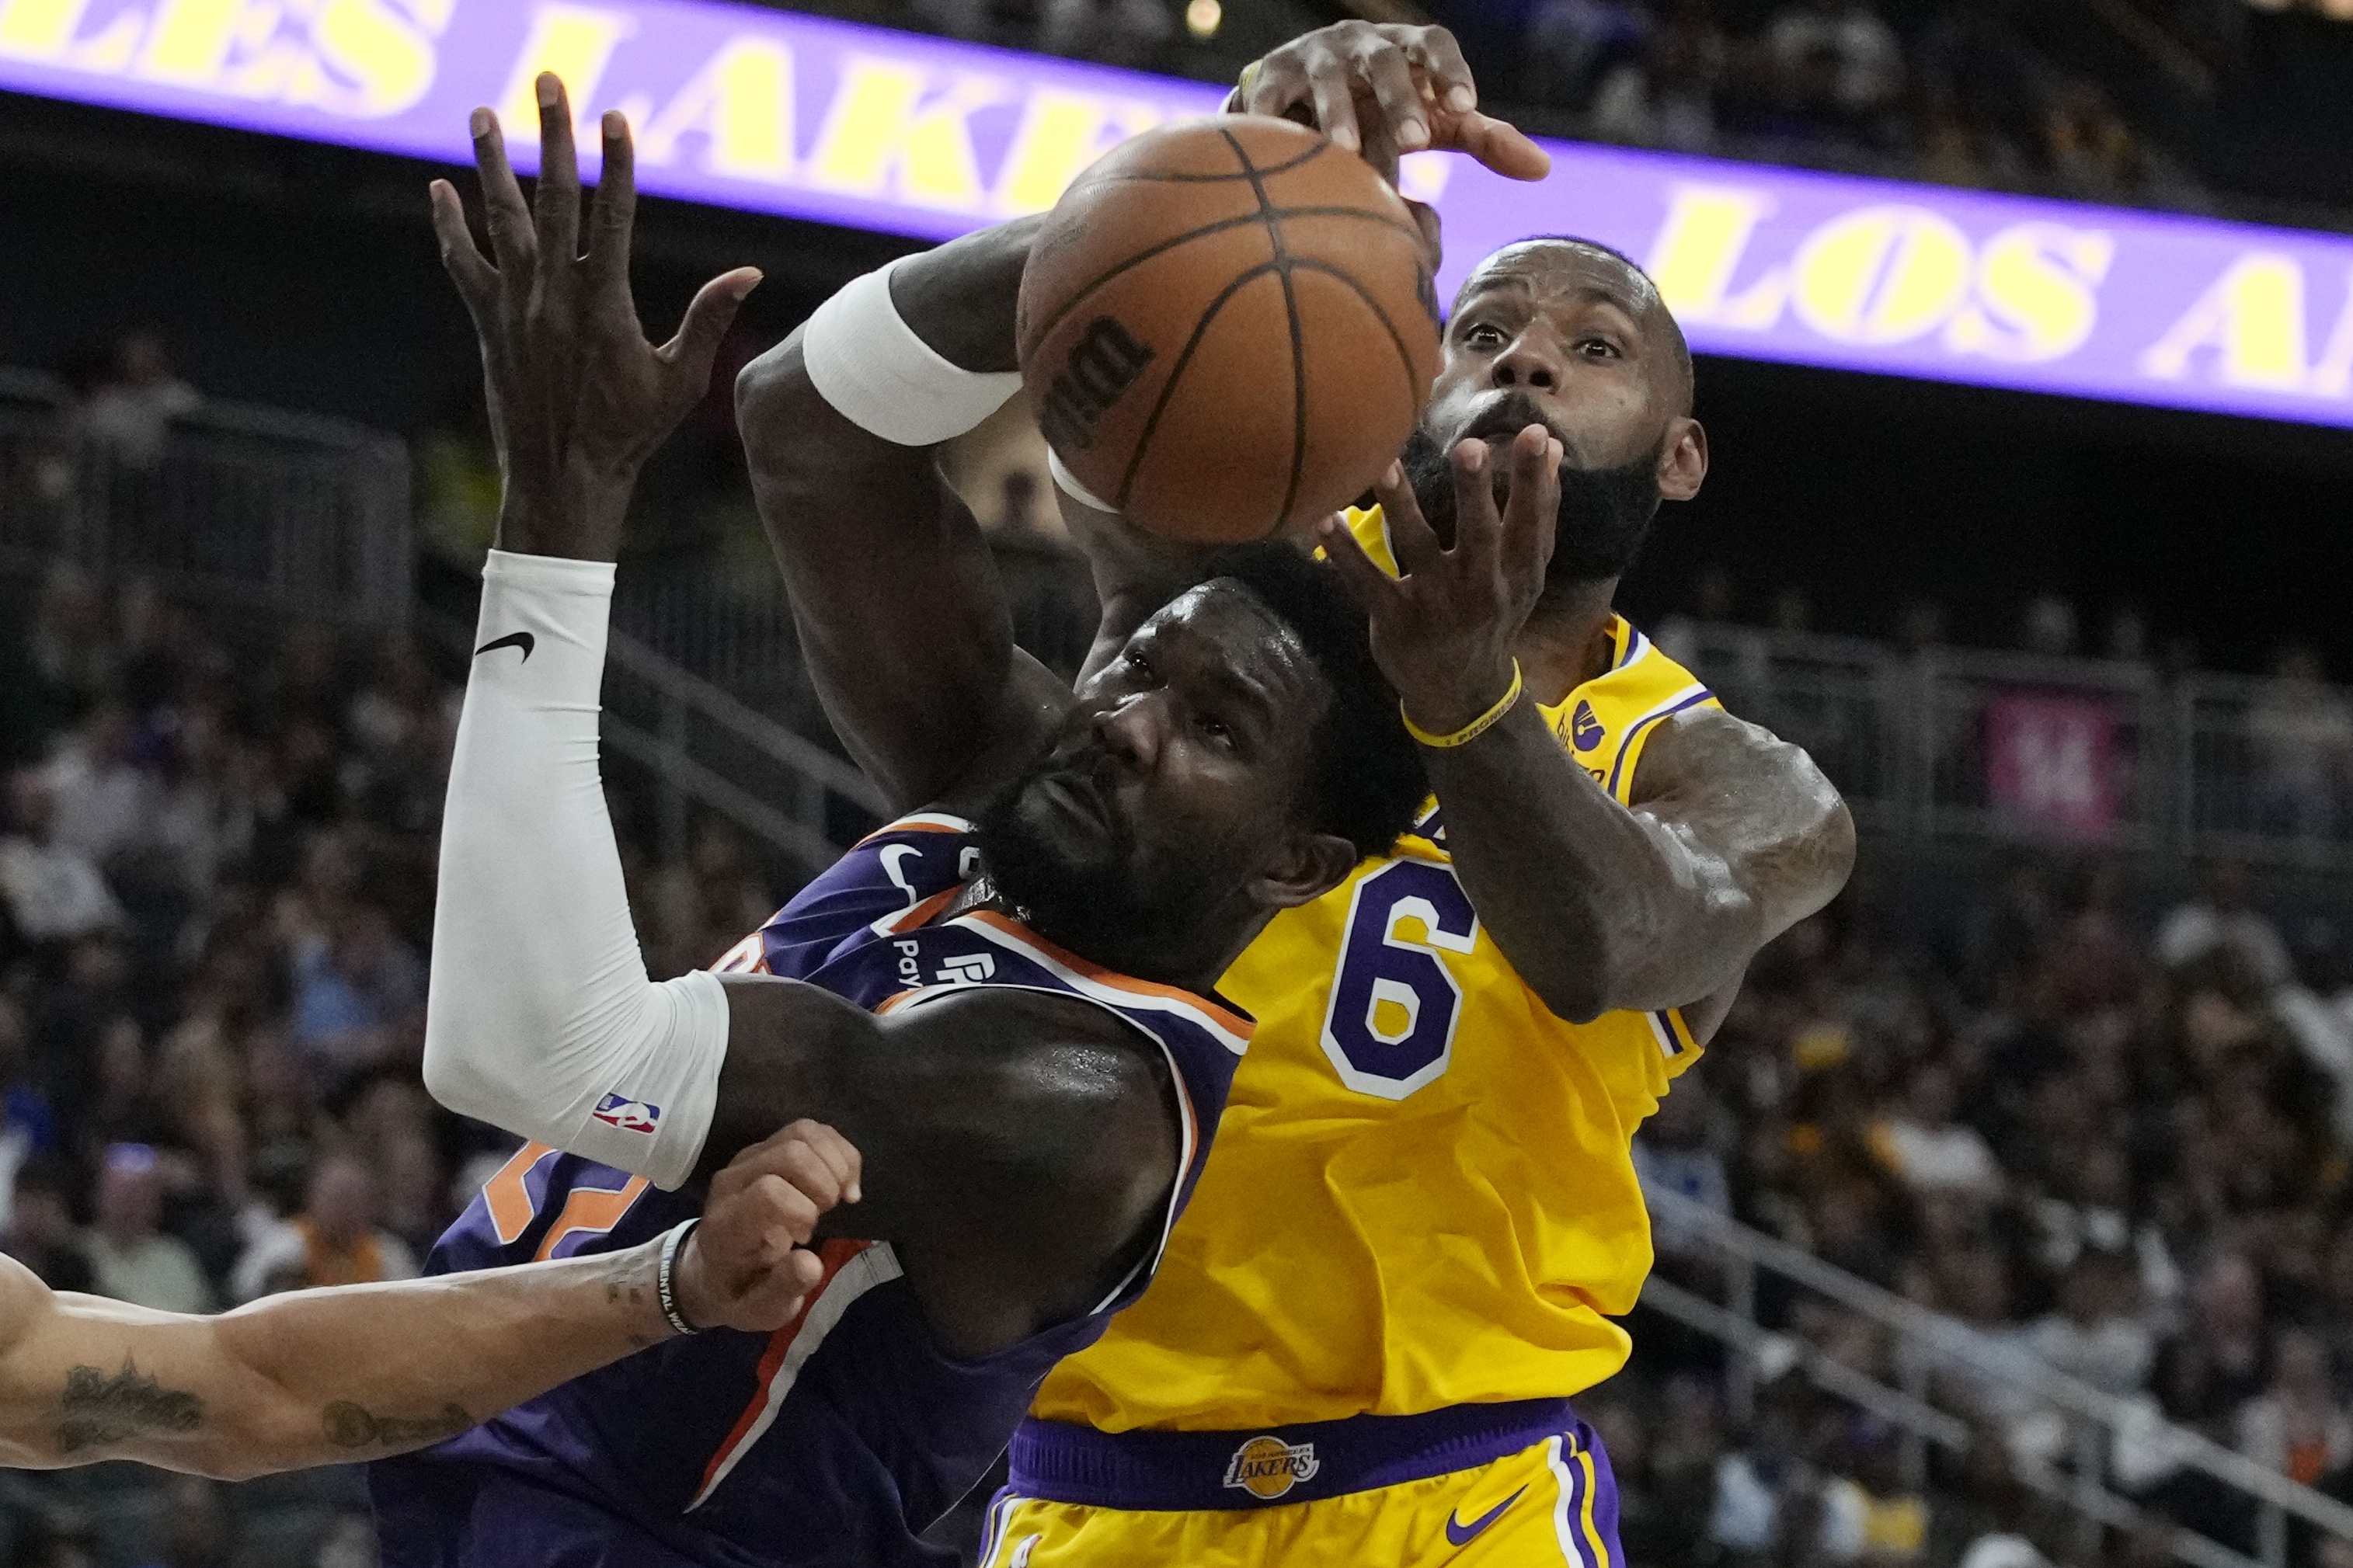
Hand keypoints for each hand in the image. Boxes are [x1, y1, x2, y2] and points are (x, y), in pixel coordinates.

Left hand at [429, 73, 760, 560]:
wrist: (562, 475)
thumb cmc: (630, 433)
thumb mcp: (681, 380)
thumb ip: (708, 320)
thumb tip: (748, 274)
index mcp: (604, 303)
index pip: (611, 215)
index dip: (615, 163)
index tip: (615, 116)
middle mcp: (554, 294)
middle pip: (554, 198)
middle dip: (553, 136)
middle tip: (548, 85)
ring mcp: (516, 305)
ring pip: (502, 219)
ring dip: (493, 163)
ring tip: (484, 114)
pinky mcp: (489, 322)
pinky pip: (464, 264)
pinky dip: (450, 226)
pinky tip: (439, 190)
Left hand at [672, 1119, 861, 1332]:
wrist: (715, 1268)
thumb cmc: (741, 1290)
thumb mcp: (761, 1310)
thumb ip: (784, 1288)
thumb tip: (811, 1263)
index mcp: (728, 1225)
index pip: (769, 1192)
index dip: (802, 1211)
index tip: (804, 1238)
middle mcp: (733, 1181)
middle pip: (791, 1154)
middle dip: (825, 1184)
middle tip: (825, 1214)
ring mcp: (748, 1159)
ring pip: (803, 1132)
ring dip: (836, 1164)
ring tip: (837, 1197)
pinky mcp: (766, 1147)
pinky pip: (810, 1129)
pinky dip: (839, 1153)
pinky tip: (843, 1183)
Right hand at [1231, 24, 1550, 181]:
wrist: (1305, 101)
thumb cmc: (1382, 112)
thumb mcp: (1433, 121)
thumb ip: (1483, 139)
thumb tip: (1542, 169)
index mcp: (1407, 48)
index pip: (1436, 43)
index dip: (1451, 70)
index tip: (1467, 105)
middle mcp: (1363, 43)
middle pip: (1386, 62)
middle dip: (1400, 99)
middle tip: (1416, 141)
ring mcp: (1315, 55)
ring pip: (1328, 76)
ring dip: (1336, 111)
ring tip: (1344, 151)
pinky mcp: (1271, 75)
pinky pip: (1270, 95)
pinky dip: (1273, 116)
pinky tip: (1277, 143)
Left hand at [1318, 425, 1561, 736]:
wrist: (1462, 691)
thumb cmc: (1494, 613)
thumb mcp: (1527, 573)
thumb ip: (1540, 513)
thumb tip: (1552, 447)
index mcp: (1517, 573)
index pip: (1531, 522)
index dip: (1533, 480)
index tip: (1535, 434)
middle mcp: (1480, 588)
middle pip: (1479, 534)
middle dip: (1474, 492)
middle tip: (1469, 447)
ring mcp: (1435, 605)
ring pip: (1416, 547)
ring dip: (1399, 504)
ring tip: (1382, 464)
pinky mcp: (1395, 620)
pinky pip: (1367, 580)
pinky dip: (1344, 552)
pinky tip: (1324, 519)